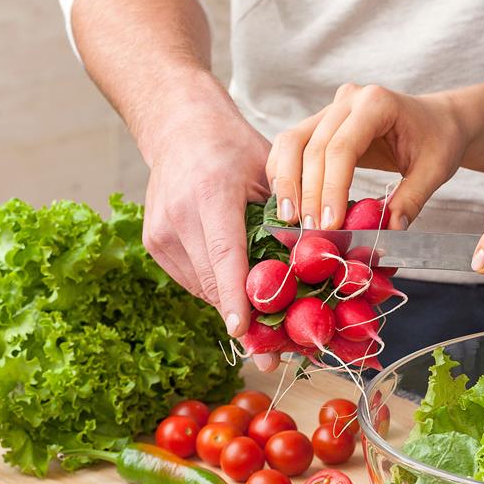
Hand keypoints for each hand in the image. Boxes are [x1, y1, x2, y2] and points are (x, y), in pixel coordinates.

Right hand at [137, 73, 277, 369]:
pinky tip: (243, 297)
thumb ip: (292, 213)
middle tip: (276, 357)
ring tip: (268, 336)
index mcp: (211, 194)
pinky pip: (194, 280)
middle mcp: (178, 216)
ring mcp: (160, 232)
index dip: (237, 296)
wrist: (178, 126)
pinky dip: (219, 291)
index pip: (226, 254)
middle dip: (245, 323)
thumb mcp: (272, 171)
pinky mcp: (154, 243)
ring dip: (234, 311)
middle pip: (214, 282)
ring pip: (203, 288)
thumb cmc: (235, 147)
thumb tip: (329, 257)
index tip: (245, 332)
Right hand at [266, 83, 468, 229]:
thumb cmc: (439, 140)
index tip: (329, 223)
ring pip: (292, 142)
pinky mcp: (322, 121)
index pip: (342, 148)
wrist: (439, 120)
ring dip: (286, 182)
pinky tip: (288, 201)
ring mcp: (332, 108)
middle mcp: (349, 99)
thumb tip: (389, 230)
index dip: (331, 188)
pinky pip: (293, 144)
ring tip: (290, 219)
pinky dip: (285, 172)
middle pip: (313, 147)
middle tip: (310, 230)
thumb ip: (411, 199)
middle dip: (308, 193)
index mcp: (377, 103)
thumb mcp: (434, 170)